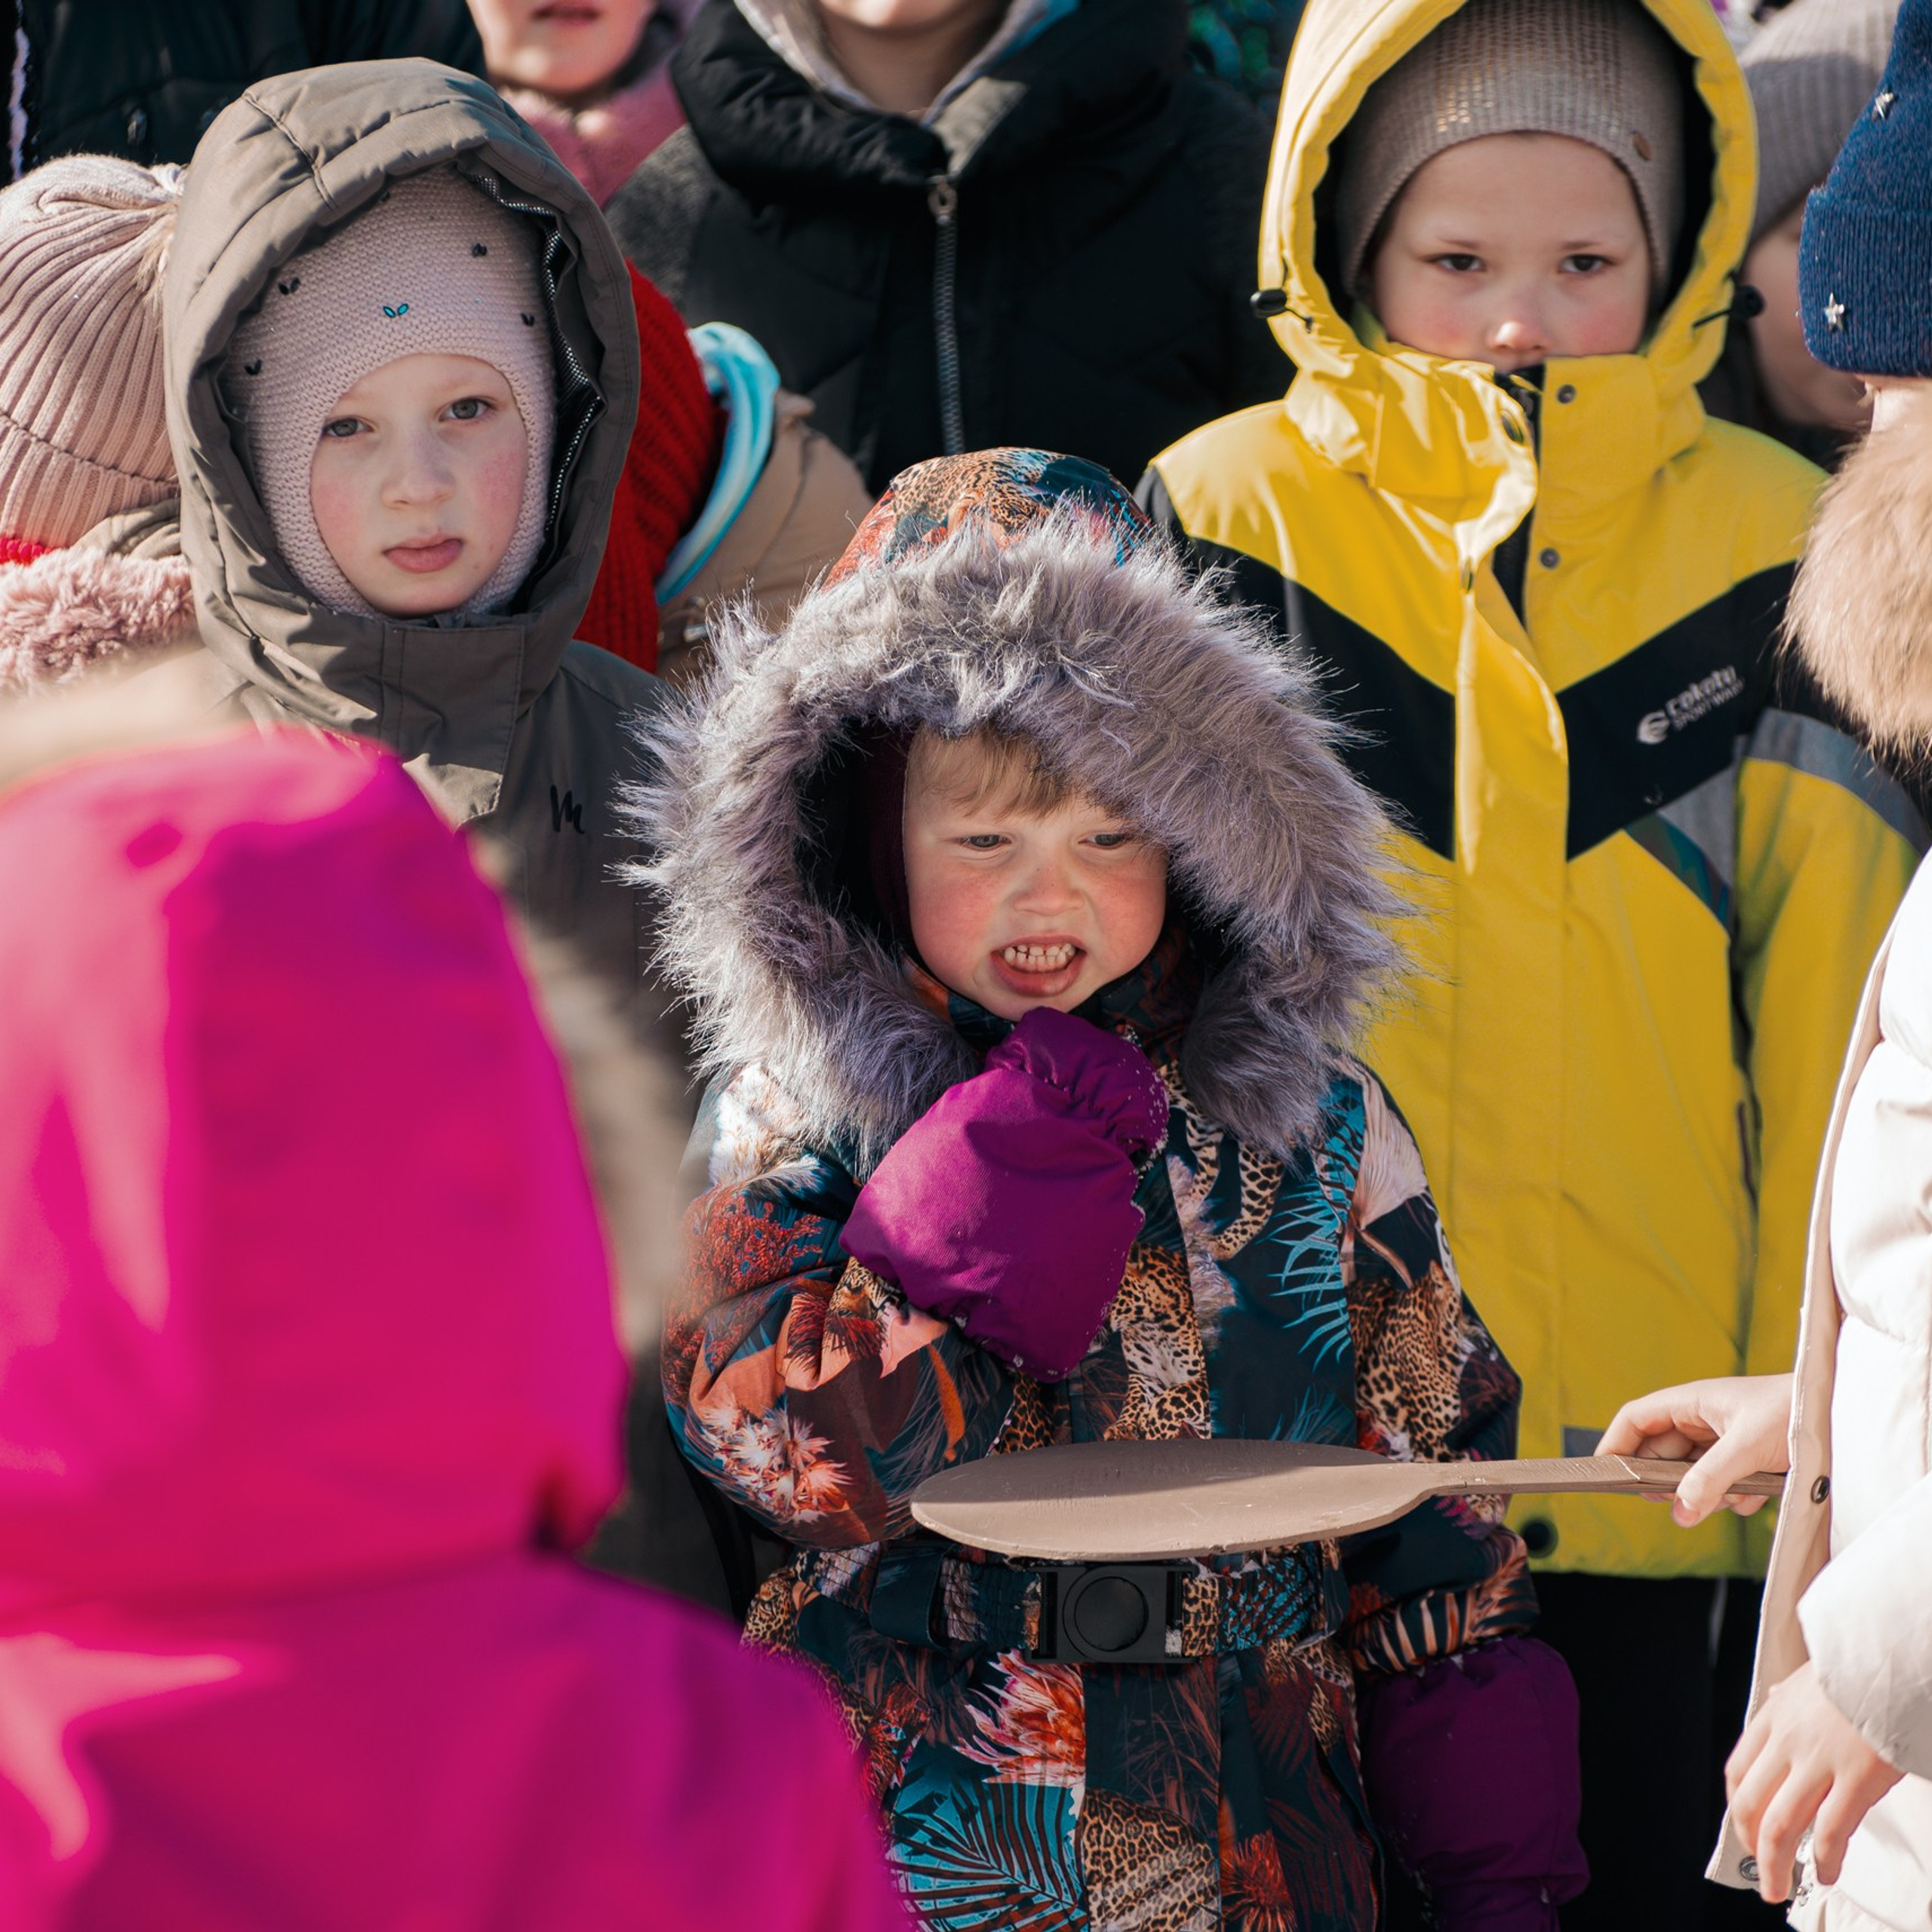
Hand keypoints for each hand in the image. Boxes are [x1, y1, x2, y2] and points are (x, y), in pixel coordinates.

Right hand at [1596, 1374, 1791, 1525]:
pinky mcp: (1745, 1460)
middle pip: (1662, 1452)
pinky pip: (1721, 1484)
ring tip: (1731, 1495)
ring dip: (1706, 1492)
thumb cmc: (1795, 1412)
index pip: (1637, 1418)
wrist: (1845, 1417)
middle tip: (1673, 1502)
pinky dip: (1733, 1496)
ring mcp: (1724, 1440)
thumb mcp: (1747, 1446)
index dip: (1615, 1443)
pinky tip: (1754, 1494)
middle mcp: (1703, 1418)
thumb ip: (1709, 1479)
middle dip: (1667, 1481)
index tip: (1604, 1474)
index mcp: (1692, 1401)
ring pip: (1692, 1473)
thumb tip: (1679, 1512)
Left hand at [1727, 1661, 1902, 1901]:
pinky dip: (1824, 1859)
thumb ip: (1792, 1703)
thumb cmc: (1858, 1672)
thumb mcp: (1809, 1681)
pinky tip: (1825, 1872)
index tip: (1745, 1830)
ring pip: (1781, 1824)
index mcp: (1775, 1717)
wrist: (1891, 1658)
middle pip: (1752, 1804)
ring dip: (1776, 1864)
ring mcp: (1820, 1761)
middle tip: (1762, 1874)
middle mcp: (1788, 1740)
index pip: (1738, 1772)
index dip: (1738, 1809)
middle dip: (1751, 1847)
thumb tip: (1778, 1707)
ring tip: (1779, 1887)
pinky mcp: (1856, 1778)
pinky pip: (1830, 1831)